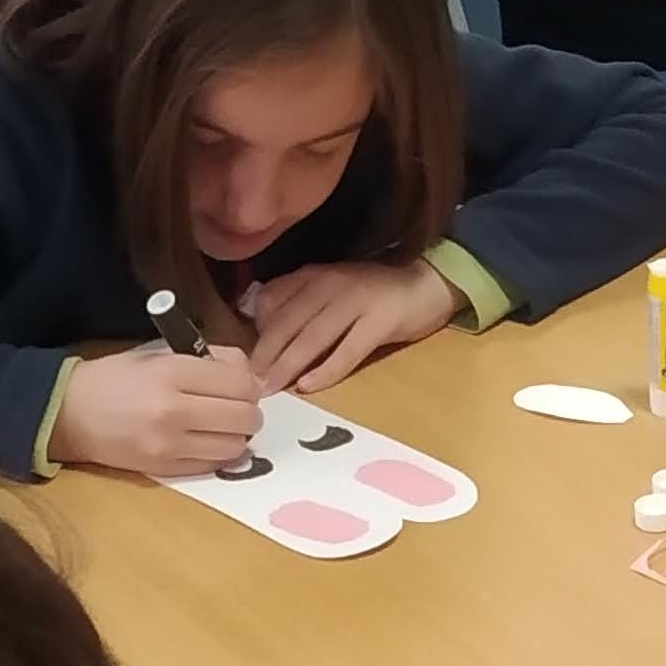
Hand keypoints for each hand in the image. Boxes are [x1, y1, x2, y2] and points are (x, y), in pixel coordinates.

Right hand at [54, 343, 263, 475]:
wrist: (71, 413)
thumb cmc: (116, 378)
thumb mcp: (159, 354)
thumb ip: (207, 360)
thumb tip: (250, 376)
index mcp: (172, 372)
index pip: (240, 382)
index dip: (250, 385)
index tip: (242, 385)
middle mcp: (173, 409)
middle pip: (244, 417)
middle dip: (249, 412)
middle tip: (237, 408)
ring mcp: (169, 444)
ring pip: (235, 446)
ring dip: (237, 436)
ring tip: (221, 426)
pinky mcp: (164, 469)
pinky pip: (213, 466)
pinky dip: (218, 455)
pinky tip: (205, 442)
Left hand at [245, 257, 459, 391]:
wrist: (426, 283)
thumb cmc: (374, 294)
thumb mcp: (331, 290)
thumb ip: (299, 302)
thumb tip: (258, 324)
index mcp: (313, 277)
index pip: (272, 303)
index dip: (254, 334)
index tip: (239, 363)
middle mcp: (329, 285)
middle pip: (287, 322)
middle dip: (264, 355)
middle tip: (246, 385)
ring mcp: (355, 301)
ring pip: (312, 336)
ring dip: (287, 364)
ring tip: (269, 389)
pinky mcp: (380, 320)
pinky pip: (348, 349)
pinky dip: (327, 369)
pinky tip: (309, 386)